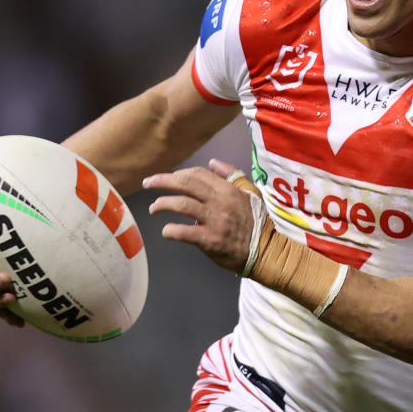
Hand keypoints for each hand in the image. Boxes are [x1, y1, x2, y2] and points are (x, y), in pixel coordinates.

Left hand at [144, 159, 254, 273]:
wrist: (265, 250)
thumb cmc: (257, 222)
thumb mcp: (250, 192)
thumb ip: (232, 175)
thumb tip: (212, 161)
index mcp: (228, 189)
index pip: (198, 174)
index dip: (179, 174)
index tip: (168, 178)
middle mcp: (220, 201)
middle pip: (185, 184)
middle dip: (163, 181)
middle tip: (147, 184)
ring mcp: (214, 221)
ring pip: (182, 205)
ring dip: (163, 204)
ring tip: (153, 208)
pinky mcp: (210, 240)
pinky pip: (184, 232)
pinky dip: (171, 230)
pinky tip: (166, 231)